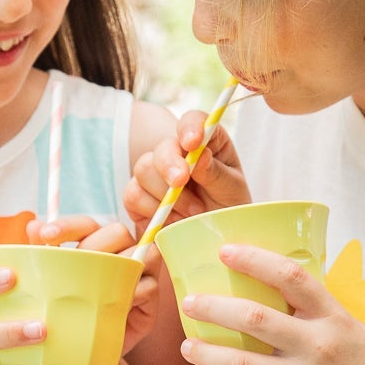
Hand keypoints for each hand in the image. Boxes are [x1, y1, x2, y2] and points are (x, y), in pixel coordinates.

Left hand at [26, 215, 159, 352]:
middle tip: (73, 267)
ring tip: (97, 284)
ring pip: (142, 254)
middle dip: (94, 245)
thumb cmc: (67, 313)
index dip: (67, 226)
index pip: (85, 225)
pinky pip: (150, 286)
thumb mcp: (49, 285)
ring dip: (120, 265)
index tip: (45, 237)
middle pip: (118, 232)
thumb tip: (33, 225)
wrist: (84, 352)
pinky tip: (117, 304)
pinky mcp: (151, 299)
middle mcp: (120, 252)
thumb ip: (42, 255)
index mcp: (94, 243)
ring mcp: (139, 274)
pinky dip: (134, 292)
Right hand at [125, 109, 250, 232]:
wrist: (212, 243)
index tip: (193, 142)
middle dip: (170, 164)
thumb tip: (200, 156)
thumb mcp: (232, 192)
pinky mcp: (139, 197)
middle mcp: (179, 154)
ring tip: (192, 213)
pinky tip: (172, 221)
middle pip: (162, 146)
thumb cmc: (228, 212)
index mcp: (207, 144)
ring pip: (143, 168)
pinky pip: (132, 195)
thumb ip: (217, 173)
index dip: (190, 127)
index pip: (193, 121)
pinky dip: (151, 209)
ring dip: (165, 194)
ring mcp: (156, 174)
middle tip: (180, 182)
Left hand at [179, 243, 364, 364]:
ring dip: (208, 355)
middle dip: (214, 308)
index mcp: (333, 318)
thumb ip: (313, 311)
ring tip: (189, 348)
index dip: (254, 259)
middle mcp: (318, 347)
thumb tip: (270, 284)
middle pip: (254, 318)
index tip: (224, 251)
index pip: (290, 276)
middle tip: (190, 303)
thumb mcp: (349, 328)